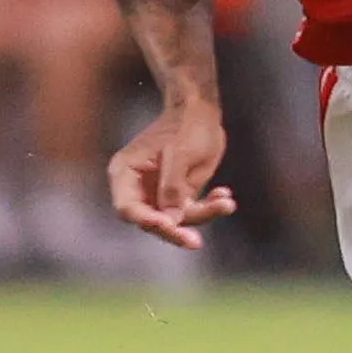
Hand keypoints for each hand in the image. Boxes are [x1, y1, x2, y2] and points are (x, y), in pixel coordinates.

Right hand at [107, 105, 236, 248]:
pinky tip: (225, 196)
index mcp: (125, 173)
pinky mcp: (179, 196)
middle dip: (174, 230)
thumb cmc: (185, 125)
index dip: (146, 220)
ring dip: (203, 215)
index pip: (128, 208)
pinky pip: (193, 211)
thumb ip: (172, 187)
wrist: (201, 111)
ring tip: (226, 203)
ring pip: (176, 220)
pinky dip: (210, 207)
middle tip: (194, 242)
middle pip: (150, 221)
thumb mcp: (179, 153)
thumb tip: (169, 221)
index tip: (167, 225)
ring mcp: (158, 194)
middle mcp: (138, 188)